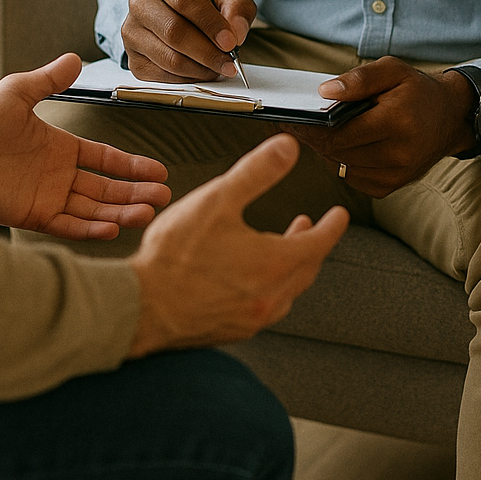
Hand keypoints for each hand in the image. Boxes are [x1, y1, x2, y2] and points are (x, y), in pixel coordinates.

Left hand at [0, 54, 170, 238]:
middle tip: (163, 197)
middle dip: (136, 193)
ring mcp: (48, 197)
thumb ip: (49, 79)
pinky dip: (90, 229)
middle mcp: (59, 176)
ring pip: (94, 209)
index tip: (159, 171)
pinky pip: (68, 225)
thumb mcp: (19, 91)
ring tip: (148, 213)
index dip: (132, 166)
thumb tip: (75, 58)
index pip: (106, 160)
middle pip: (107, 188)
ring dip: (121, 212)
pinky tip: (113, 228)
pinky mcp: (32, 215)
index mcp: (61, 148)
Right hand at [122, 0, 256, 82]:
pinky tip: (201, 72)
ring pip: (168, 58)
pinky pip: (162, 76)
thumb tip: (236, 32)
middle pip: (174, 32)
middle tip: (229, 62)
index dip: (209, 23)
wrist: (175, 16)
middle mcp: (140, 3)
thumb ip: (237, 8)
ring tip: (219, 68)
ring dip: (200, 69)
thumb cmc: (200, 5)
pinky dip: (188, 79)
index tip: (230, 41)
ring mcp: (132, 32)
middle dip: (207, 52)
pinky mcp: (133, 58)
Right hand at [128, 134, 349, 354]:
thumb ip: (257, 172)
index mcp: (274, 264)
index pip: (319, 243)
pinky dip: (270, 288)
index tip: (340, 215)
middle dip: (312, 245)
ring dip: (292, 267)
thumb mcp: (218, 200)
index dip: (332, 226)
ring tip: (283, 251)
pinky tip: (250, 280)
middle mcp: (270, 296)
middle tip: (311, 227)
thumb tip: (288, 148)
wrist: (140, 308)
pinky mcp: (231, 330)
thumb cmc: (176, 257)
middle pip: (306, 269)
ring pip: (287, 291)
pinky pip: (264, 307)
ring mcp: (251, 318)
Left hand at [288, 58, 477, 195]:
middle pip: (337, 151)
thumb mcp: (392, 70)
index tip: (289, 119)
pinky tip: (338, 144)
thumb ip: (358, 79)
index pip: (340, 132)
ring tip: (312, 131)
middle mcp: (398, 154)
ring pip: (341, 166)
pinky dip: (340, 161)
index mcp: (397, 122)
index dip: (310, 127)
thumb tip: (324, 92)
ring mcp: (396, 175)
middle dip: (312, 138)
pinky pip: (352, 177)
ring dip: (324, 150)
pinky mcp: (391, 187)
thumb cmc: (416, 90)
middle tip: (292, 123)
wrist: (449, 118)